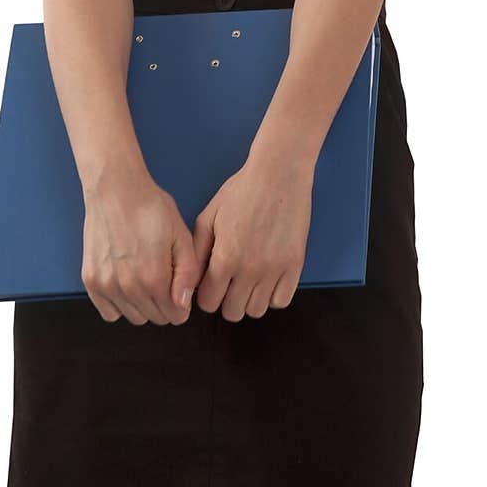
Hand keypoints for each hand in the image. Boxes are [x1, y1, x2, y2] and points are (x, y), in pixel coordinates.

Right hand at [81, 166, 199, 325]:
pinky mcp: (91, 281)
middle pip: (155, 318)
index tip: (178, 287)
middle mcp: (128, 288)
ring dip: (142, 304)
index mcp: (154, 278)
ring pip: (133, 317)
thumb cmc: (150, 208)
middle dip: (164, 304)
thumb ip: (188, 274)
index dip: (182, 304)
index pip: (175, 316)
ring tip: (143, 275)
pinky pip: (109, 312)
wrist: (116, 190)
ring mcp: (106, 286)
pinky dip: (119, 303)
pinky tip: (125, 281)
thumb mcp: (181, 235)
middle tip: (162, 276)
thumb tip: (183, 305)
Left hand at [191, 148, 314, 321]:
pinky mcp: (295, 266)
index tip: (211, 283)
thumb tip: (191, 281)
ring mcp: (275, 270)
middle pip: (232, 312)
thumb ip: (197, 252)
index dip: (206, 294)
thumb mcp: (209, 217)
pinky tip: (267, 278)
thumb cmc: (240, 191)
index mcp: (225, 258)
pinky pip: (281, 301)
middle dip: (226, 300)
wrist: (278, 174)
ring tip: (248, 279)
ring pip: (256, 311)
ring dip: (249, 299)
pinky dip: (272, 295)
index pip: (208, 302)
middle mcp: (250, 270)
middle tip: (229, 281)